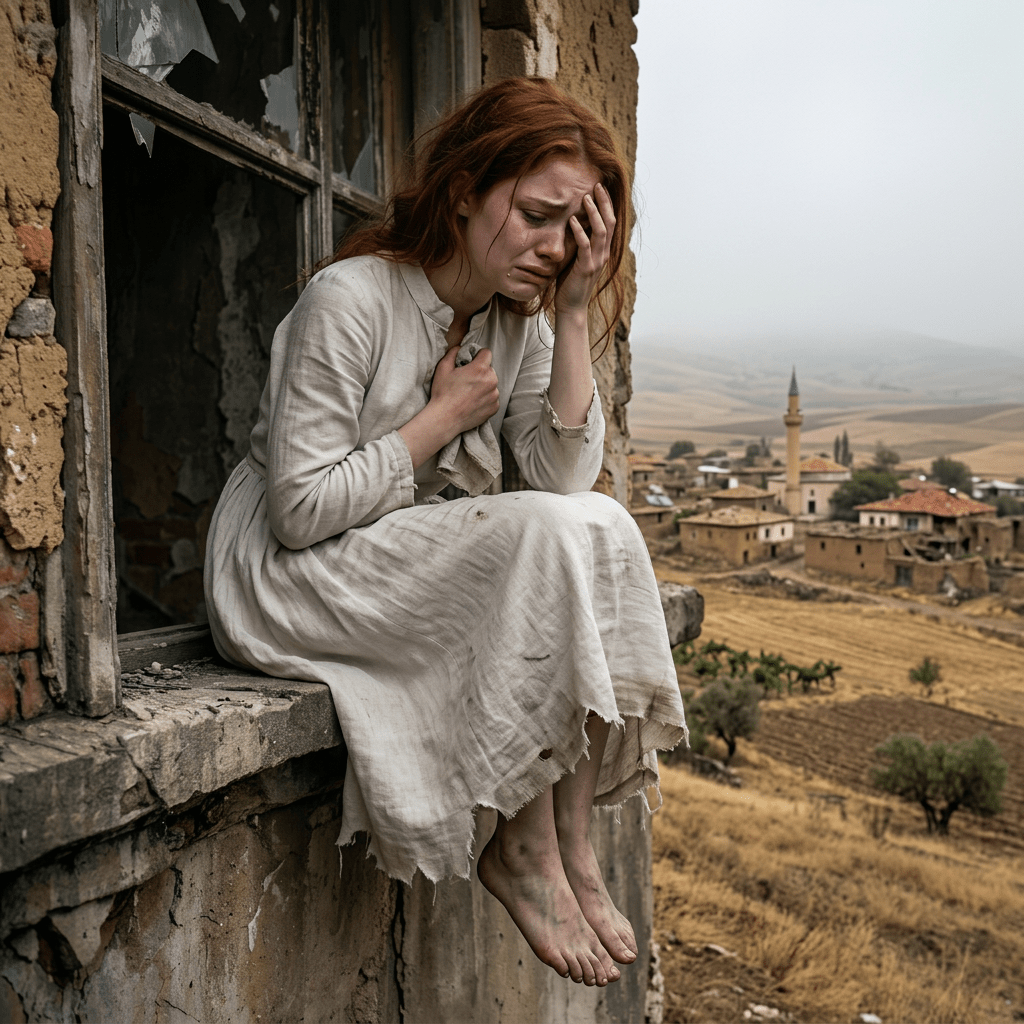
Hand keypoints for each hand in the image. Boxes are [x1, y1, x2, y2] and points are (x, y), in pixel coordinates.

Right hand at [429, 345, 499, 435]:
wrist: (445, 419)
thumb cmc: (443, 393)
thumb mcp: (443, 368)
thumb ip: (453, 353)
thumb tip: (459, 348)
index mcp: (480, 369)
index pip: (487, 353)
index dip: (478, 355)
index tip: (471, 362)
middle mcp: (491, 381)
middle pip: (490, 370)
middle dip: (481, 372)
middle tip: (467, 380)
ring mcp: (494, 396)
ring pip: (492, 384)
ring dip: (484, 386)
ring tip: (469, 393)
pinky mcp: (494, 408)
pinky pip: (492, 398)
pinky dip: (485, 399)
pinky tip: (473, 402)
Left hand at [554, 181, 615, 314]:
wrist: (571, 306)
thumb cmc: (571, 282)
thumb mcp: (576, 258)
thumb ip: (578, 243)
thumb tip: (571, 223)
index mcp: (603, 251)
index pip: (610, 223)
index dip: (607, 205)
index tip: (600, 188)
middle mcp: (603, 254)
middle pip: (610, 223)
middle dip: (604, 203)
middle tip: (597, 185)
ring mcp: (596, 261)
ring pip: (600, 232)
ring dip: (593, 213)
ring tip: (585, 198)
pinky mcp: (585, 268)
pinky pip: (585, 246)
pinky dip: (579, 231)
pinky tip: (572, 220)